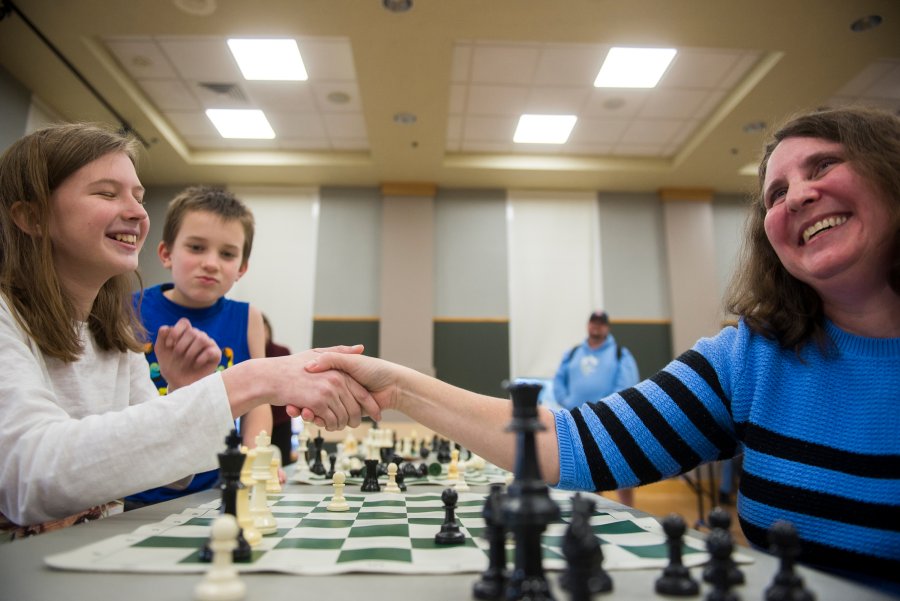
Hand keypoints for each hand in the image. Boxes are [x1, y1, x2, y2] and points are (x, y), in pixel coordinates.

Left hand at [154, 318, 221, 390]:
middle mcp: (198, 336)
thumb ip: (161, 338)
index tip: (169, 345)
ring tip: (185, 362)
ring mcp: (209, 344)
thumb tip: (165, 328)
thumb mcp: (162, 352)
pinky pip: (210, 351)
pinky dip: (200, 359)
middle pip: (192, 331)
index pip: (184, 322)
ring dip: (190, 353)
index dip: (176, 331)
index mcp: (186, 333)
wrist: (180, 384)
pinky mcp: (216, 354)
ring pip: (202, 339)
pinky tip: (195, 365)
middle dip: (181, 346)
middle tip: (176, 357)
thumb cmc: (171, 366)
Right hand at [253, 346, 381, 429]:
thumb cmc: (292, 366)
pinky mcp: (317, 402)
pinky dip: (328, 426)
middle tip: (350, 425)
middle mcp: (337, 380)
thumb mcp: (318, 353)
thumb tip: (361, 347)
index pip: (362, 393)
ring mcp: (327, 391)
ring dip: (339, 425)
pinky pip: (330, 421)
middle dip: (355, 420)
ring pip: (343, 418)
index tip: (376, 417)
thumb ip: (340, 352)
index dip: (371, 407)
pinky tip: (322, 423)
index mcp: (340, 371)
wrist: (269, 377)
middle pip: (355, 409)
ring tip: (334, 425)